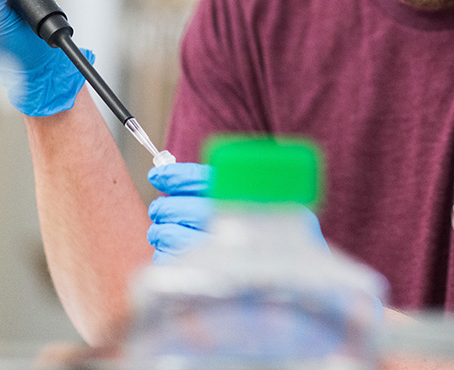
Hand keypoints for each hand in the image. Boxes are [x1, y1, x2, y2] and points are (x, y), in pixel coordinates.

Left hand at [147, 161, 327, 263]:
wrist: (294, 281)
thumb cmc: (268, 233)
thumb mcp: (257, 200)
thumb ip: (219, 185)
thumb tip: (166, 171)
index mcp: (249, 200)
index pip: (203, 180)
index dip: (177, 176)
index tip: (158, 174)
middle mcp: (235, 225)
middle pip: (182, 209)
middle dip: (165, 207)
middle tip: (159, 208)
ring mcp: (219, 255)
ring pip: (170, 236)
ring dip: (160, 232)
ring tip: (161, 231)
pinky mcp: (205, 280)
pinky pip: (170, 264)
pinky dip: (165, 255)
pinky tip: (172, 252)